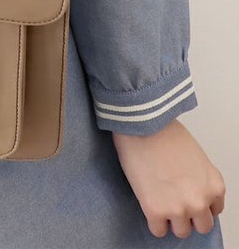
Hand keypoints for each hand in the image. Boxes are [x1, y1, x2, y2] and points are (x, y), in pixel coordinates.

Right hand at [112, 118, 225, 239]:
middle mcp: (200, 200)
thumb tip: (188, 187)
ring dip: (171, 219)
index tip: (187, 198)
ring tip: (159, 200)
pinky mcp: (155, 210)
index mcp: (214, 185)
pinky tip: (148, 203)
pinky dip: (153, 221)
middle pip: (202, 226)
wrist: (142, 123)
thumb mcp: (194, 154)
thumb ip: (198, 177)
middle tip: (173, 201)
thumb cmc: (164, 130)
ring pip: (181, 232)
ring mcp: (178, 208)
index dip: (198, 203)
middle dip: (189, 216)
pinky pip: (158, 231)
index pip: (214, 210)